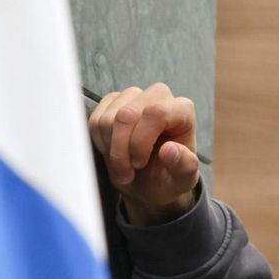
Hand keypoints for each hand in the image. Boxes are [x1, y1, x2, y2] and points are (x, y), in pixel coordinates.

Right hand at [88, 83, 200, 225]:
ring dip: (111, 150)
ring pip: (107, 119)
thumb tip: (169, 149)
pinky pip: (95, 120)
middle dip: (121, 149)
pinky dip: (101, 143)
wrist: (151, 182)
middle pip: (126, 114)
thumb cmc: (169, 176)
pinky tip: (115, 153)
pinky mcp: (113, 102)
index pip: (155, 113)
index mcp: (182, 110)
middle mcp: (159, 97)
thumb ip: (183, 166)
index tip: (139, 164)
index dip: (141, 141)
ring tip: (124, 166)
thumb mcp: (182, 179)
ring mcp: (134, 97)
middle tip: (128, 172)